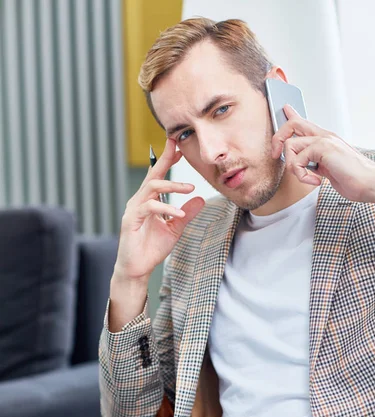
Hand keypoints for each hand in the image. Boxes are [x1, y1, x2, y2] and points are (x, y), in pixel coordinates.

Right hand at [113, 138, 204, 283]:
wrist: (137, 269)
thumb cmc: (151, 248)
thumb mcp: (175, 229)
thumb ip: (186, 214)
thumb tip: (201, 199)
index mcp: (147, 201)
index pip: (157, 176)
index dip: (166, 160)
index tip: (178, 147)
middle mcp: (138, 201)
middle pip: (152, 175)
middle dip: (165, 160)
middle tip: (179, 149)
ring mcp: (133, 210)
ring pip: (151, 188)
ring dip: (172, 185)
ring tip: (190, 188)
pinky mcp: (131, 221)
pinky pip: (149, 208)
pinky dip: (166, 208)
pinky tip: (179, 212)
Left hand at [271, 105, 374, 202]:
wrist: (368, 183)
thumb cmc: (351, 177)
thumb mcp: (328, 168)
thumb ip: (314, 162)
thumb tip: (300, 163)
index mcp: (324, 139)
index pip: (304, 122)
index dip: (291, 114)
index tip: (285, 109)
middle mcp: (323, 136)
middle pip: (292, 124)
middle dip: (277, 139)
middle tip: (276, 156)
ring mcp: (324, 140)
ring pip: (290, 145)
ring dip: (293, 167)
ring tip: (305, 177)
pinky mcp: (323, 148)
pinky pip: (297, 160)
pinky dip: (302, 175)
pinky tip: (315, 181)